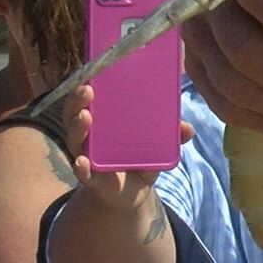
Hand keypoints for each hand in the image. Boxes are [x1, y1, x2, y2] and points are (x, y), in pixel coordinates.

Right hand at [62, 86, 194, 211]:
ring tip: (85, 116)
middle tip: (87, 89)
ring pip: (75, 139)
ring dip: (78, 127)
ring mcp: (86, 155)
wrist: (131, 194)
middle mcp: (89, 135)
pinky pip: (82, 171)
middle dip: (78, 100)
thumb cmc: (140, 159)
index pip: (89, 98)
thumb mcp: (158, 146)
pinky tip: (82, 161)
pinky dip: (81, 167)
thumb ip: (172, 136)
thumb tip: (187, 129)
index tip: (91, 69)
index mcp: (103, 119)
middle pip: (75, 113)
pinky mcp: (90, 177)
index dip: (87, 82)